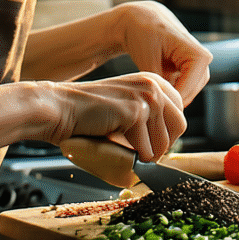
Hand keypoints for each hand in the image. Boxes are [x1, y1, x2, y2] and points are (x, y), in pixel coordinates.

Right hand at [36, 72, 186, 160]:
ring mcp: (146, 96)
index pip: (179, 116)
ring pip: (164, 143)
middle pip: (179, 127)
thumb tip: (166, 147)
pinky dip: (130, 158)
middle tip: (138, 152)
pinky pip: (146, 150)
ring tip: (121, 145)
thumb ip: (149, 121)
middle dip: (161, 146)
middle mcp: (153, 85)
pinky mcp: (135, 112)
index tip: (149, 144)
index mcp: (153, 82)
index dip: (166, 136)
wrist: (59, 109)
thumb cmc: (88, 115)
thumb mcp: (126, 110)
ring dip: (144, 154)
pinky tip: (112, 143)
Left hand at [114, 1, 212, 105]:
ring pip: (189, 90)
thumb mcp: (147, 58)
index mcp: (197, 53)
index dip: (174, 98)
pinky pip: (184, 86)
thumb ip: (159, 82)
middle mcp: (202, 58)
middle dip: (173, 99)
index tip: (156, 105)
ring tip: (153, 96)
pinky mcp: (189, 66)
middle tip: (153, 106)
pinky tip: (156, 90)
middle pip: (192, 91)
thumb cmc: (142, 32)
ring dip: (172, 95)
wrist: (140, 18)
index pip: (190, 86)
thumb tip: (162, 102)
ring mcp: (197, 63)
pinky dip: (171, 89)